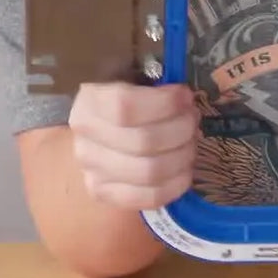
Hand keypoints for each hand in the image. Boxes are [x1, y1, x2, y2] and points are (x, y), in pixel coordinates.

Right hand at [68, 81, 200, 210]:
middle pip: (144, 141)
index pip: (126, 106)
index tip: (185, 96)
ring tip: (189, 143)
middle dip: (181, 129)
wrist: (96, 134)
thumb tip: (184, 96)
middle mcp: (85, 141)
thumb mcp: (132, 80)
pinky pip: (150, 197)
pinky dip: (176, 184)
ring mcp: (92, 172)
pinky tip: (185, 170)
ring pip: (150, 172)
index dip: (164, 103)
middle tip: (192, 120)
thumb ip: (153, 85)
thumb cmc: (124, 100)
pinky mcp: (105, 195)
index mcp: (89, 103)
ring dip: (182, 156)